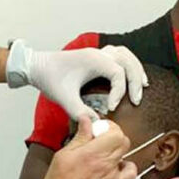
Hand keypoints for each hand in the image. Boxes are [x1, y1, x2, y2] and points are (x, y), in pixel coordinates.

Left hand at [8, 41, 147, 118]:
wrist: (36, 65)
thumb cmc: (48, 77)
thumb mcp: (64, 98)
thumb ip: (80, 112)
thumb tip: (97, 124)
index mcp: (93, 60)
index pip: (118, 74)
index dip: (119, 92)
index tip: (111, 107)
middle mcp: (98, 54)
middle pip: (128, 61)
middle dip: (135, 80)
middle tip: (136, 100)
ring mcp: (98, 53)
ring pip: (126, 55)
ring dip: (135, 69)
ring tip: (142, 86)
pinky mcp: (95, 57)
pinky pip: (119, 56)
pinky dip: (128, 66)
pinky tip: (131, 79)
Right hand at [41, 117, 135, 178]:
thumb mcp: (63, 156)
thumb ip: (79, 138)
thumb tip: (86, 123)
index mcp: (93, 153)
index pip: (114, 132)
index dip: (109, 127)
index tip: (99, 128)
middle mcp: (106, 164)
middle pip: (123, 142)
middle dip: (114, 137)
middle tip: (101, 139)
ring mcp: (113, 177)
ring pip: (128, 156)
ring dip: (119, 152)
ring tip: (107, 155)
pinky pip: (129, 175)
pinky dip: (126, 169)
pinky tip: (116, 169)